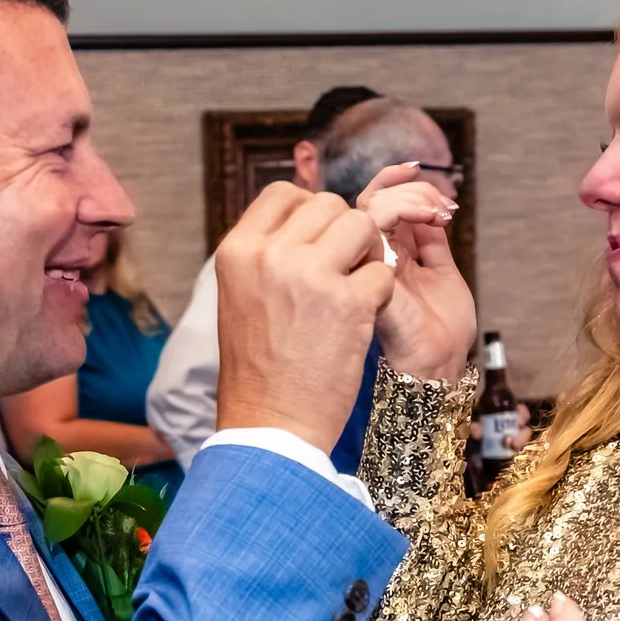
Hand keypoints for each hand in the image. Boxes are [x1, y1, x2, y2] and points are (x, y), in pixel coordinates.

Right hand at [212, 181, 397, 453]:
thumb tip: (305, 220)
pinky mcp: (349, 302)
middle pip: (328, 204)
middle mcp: (270, 254)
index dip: (310, 212)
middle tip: (341, 272)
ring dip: (367, 255)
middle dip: (344, 234)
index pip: (283, 193)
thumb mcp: (241, 298)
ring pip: (362, 226)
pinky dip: (381, 294)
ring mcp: (310, 275)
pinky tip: (361, 320)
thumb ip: (267, 256)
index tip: (317, 243)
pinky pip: (383, 272)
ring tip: (354, 291)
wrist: (270, 427)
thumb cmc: (259, 370)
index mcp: (236, 251)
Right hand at [358, 163, 476, 384]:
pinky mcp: (372, 271)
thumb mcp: (442, 271)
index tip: (417, 168)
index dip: (392, 180)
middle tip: (439, 200)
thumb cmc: (441, 328)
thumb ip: (430, 239)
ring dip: (409, 197)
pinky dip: (403, 210)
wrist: (442, 363)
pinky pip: (374, 227)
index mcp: (385, 256)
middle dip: (407, 187)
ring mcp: (370, 264)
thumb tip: (429, 203)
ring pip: (371, 208)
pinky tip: (432, 218)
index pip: (376, 205)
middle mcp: (373, 258)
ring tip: (438, 210)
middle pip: (372, 201)